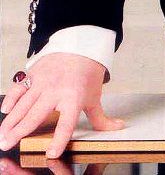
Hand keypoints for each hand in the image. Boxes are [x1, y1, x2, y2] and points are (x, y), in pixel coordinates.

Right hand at [0, 54, 123, 156]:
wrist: (82, 45)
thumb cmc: (88, 74)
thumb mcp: (95, 97)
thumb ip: (101, 118)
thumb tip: (118, 128)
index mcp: (74, 98)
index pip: (67, 123)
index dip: (59, 139)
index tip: (52, 153)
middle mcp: (57, 91)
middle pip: (36, 115)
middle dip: (19, 132)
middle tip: (7, 144)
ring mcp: (43, 81)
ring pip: (23, 104)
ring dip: (11, 121)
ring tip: (2, 135)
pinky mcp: (35, 73)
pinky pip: (19, 87)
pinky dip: (11, 99)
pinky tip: (6, 110)